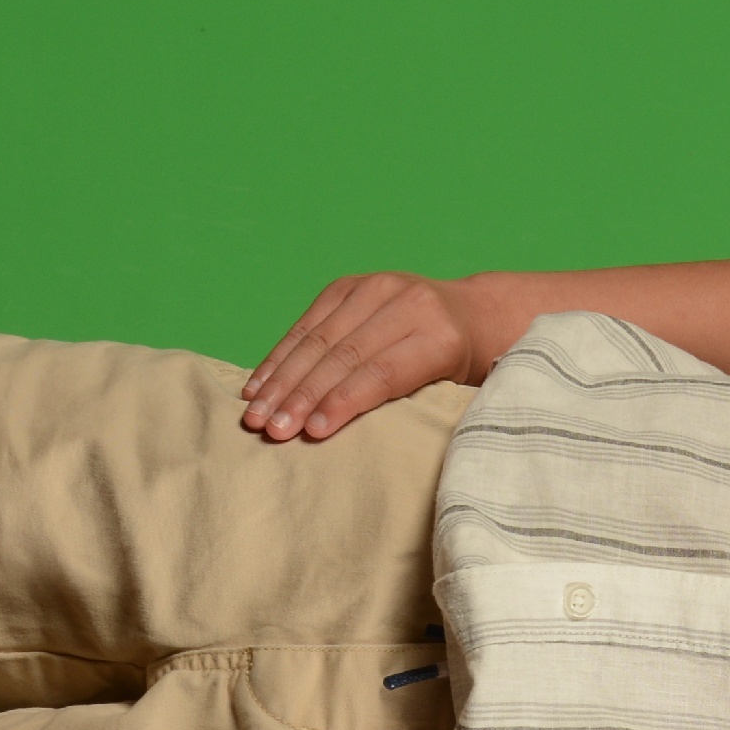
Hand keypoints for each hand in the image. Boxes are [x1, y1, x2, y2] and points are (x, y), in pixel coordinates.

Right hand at [240, 271, 481, 440]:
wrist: (474, 315)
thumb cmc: (463, 369)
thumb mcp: (454, 390)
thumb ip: (414, 406)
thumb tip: (361, 443)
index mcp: (439, 336)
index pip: (382, 373)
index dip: (343, 402)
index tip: (310, 433)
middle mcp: (407, 303)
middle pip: (344, 355)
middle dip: (301, 395)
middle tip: (272, 430)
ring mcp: (375, 288)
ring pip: (319, 338)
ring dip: (281, 379)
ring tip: (256, 414)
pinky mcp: (349, 285)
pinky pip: (308, 323)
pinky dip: (280, 356)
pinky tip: (259, 384)